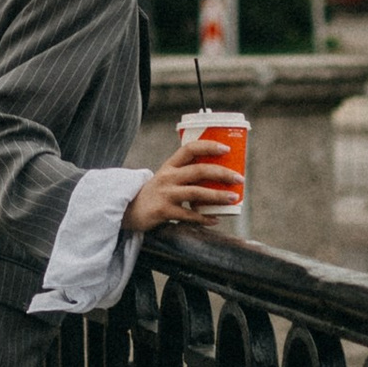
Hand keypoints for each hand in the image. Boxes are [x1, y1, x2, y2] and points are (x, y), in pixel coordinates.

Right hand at [124, 143, 244, 234]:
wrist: (128, 210)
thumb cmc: (154, 194)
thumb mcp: (166, 178)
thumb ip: (185, 175)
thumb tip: (217, 176)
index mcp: (170, 165)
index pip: (190, 148)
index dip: (209, 146)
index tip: (226, 149)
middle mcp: (168, 177)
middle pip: (199, 170)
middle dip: (222, 173)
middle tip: (239, 178)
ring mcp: (166, 194)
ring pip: (197, 192)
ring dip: (217, 196)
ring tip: (233, 197)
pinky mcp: (164, 211)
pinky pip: (189, 215)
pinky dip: (204, 218)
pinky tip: (215, 220)